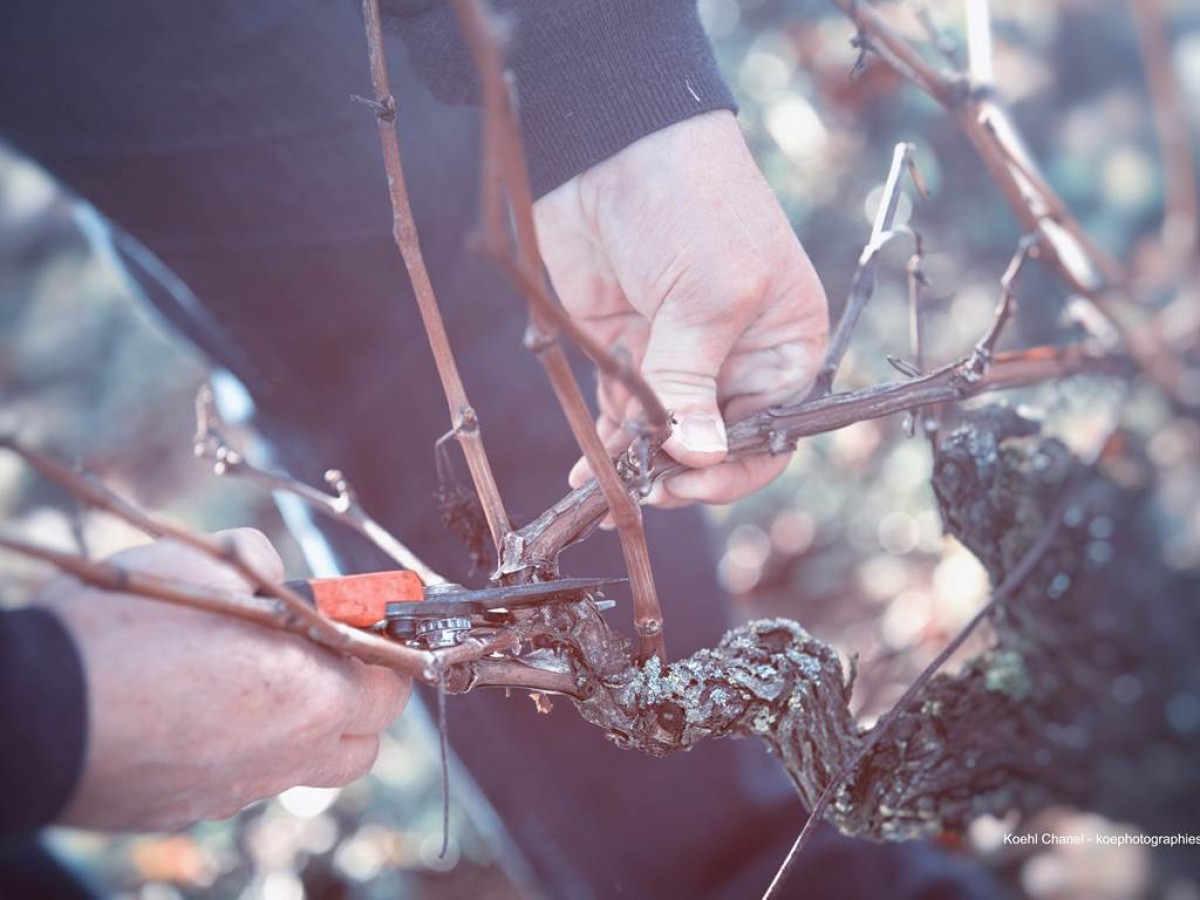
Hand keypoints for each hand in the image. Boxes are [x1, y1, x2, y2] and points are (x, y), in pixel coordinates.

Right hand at [37, 529, 409, 831]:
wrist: (37, 712)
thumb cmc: (123, 632)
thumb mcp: (198, 562)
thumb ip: (254, 560)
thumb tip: (270, 568)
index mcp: (311, 694)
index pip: (393, 685)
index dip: (388, 651)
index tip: (371, 628)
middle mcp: (287, 754)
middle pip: (363, 740)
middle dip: (359, 698)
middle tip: (326, 656)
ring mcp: (238, 790)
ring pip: (304, 766)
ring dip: (304, 727)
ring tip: (259, 681)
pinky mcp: (191, 808)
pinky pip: (243, 780)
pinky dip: (243, 748)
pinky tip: (201, 712)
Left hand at [535, 110, 827, 505]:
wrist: (612, 146)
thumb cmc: (691, 205)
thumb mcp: (708, 296)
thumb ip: (694, 384)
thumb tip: (697, 460)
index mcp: (784, 346)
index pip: (772, 434)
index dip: (733, 468)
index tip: (688, 484)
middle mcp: (735, 358)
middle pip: (715, 444)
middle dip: (680, 473)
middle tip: (642, 490)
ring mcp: (679, 356)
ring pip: (666, 437)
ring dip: (639, 466)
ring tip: (608, 491)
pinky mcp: (629, 350)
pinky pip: (624, 414)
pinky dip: (610, 443)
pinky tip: (592, 467)